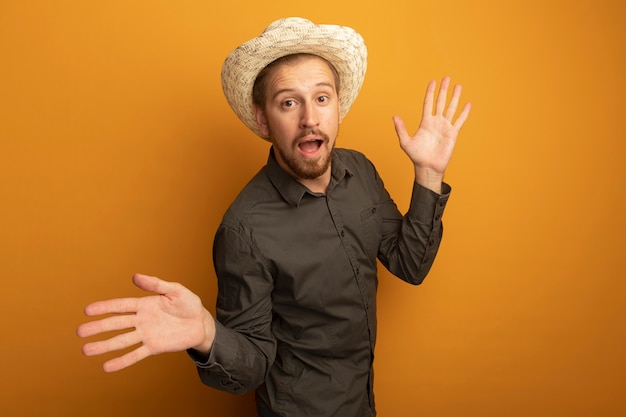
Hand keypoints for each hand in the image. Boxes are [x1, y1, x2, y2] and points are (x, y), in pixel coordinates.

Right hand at [77, 273, 214, 371]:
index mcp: (144, 304)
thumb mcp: (175, 290)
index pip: (120, 305)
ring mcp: (146, 334)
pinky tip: (107, 367)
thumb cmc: (188, 304)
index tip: (87, 310)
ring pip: (121, 341)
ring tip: (86, 350)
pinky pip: (136, 354)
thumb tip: (135, 276)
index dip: (104, 307)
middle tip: (79, 332)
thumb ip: (156, 284)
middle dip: (98, 327)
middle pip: (116, 324)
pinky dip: (122, 361)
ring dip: (104, 346)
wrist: (201, 323)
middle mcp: (141, 320)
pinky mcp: (154, 347)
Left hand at [392, 76, 470, 191]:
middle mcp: (436, 122)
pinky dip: (464, 113)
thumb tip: (394, 116)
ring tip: (458, 86)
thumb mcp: (405, 142)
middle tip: (446, 78)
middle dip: (443, 90)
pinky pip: (459, 121)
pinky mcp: (453, 134)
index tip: (432, 81)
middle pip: (441, 102)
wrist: (427, 167)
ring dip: (455, 97)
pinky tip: (468, 104)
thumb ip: (400, 129)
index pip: (428, 103)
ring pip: (451, 108)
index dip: (430, 92)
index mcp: (425, 122)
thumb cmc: (416, 156)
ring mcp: (445, 127)